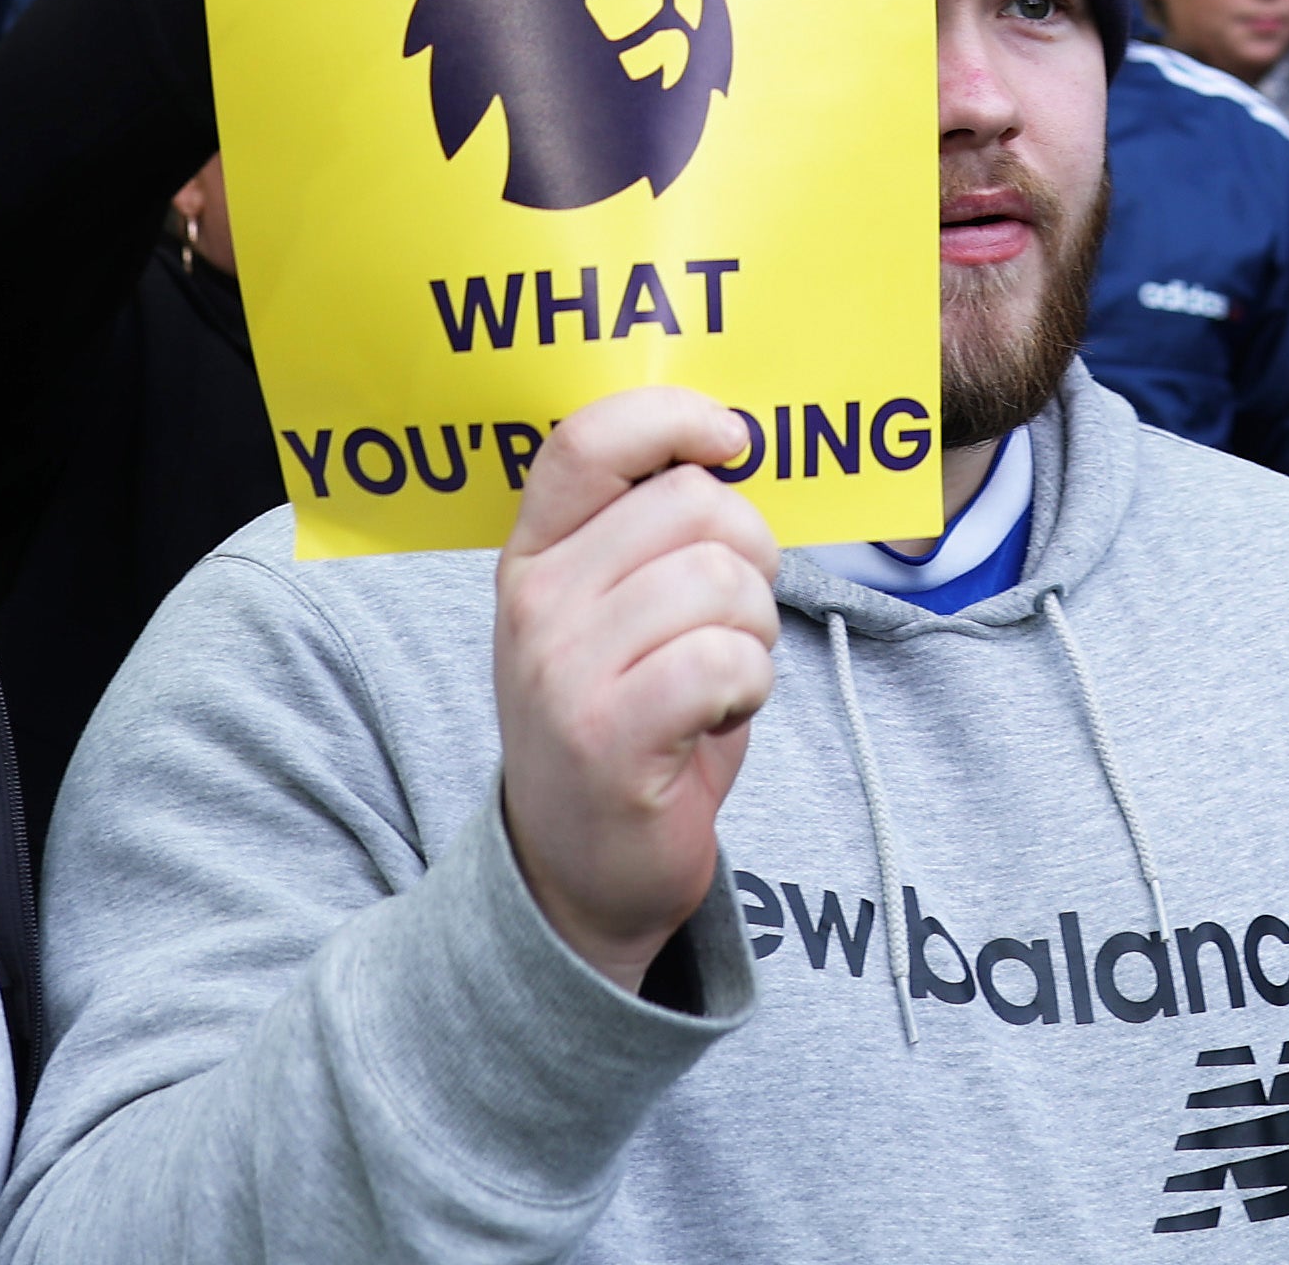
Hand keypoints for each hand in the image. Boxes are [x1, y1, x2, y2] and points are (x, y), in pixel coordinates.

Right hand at [494, 390, 778, 989]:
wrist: (582, 871)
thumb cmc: (627, 723)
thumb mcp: (612, 614)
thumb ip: (652, 534)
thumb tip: (732, 445)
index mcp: (534, 556)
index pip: (588, 442)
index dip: (673, 417)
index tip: (731, 438)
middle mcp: (536, 603)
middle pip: (692, 504)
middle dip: (750, 553)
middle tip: (733, 617)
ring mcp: (563, 670)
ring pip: (720, 580)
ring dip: (755, 627)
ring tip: (724, 674)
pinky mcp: (607, 737)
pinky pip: (724, 658)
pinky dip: (751, 682)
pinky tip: (723, 712)